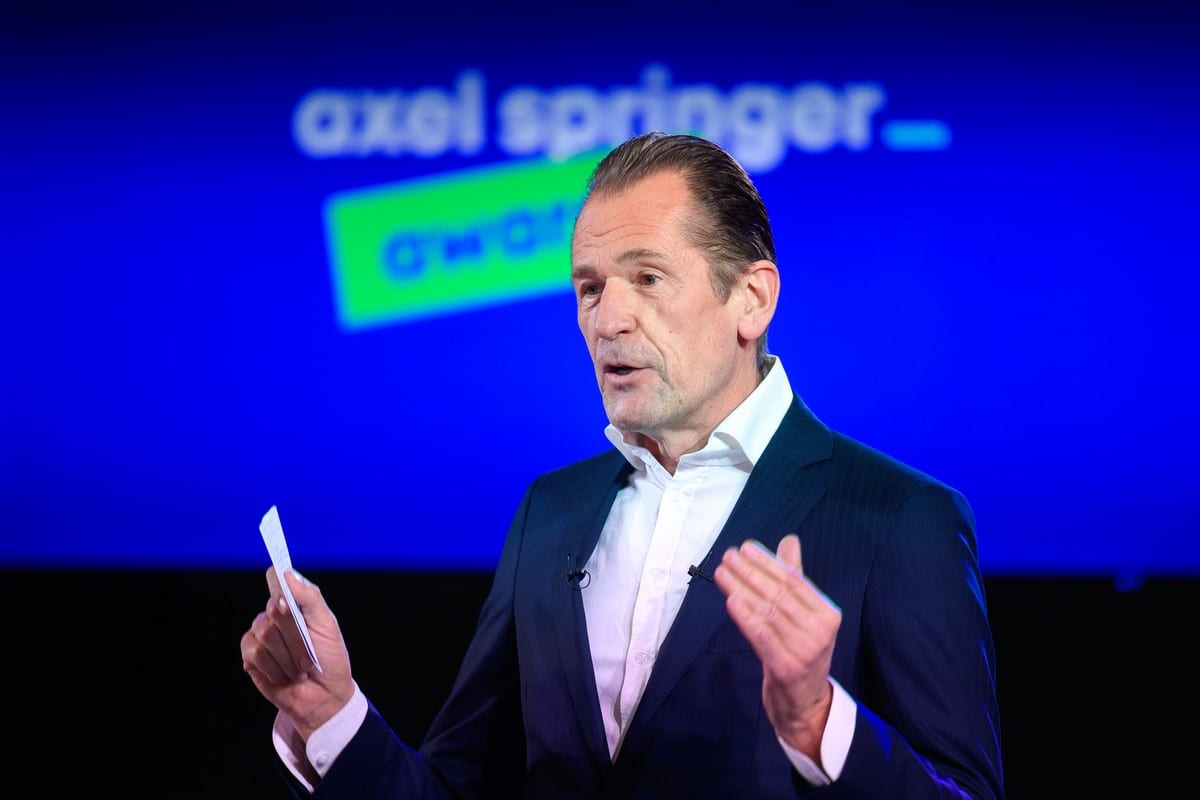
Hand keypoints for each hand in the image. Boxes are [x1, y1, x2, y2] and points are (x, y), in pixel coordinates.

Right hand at [240, 568, 354, 739]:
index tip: (288, 602)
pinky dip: (274, 669)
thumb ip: (309, 598)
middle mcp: (274, 615)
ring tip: (299, 669)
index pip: (276, 579)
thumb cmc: (330, 659)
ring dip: (288, 658)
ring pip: (265, 633)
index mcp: (294, 603)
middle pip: (274, 610)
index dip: (280, 588)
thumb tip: (286, 574)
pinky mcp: (250, 656)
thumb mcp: (327, 625)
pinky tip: (284, 676)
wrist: (324, 696)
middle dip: (296, 637)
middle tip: (309, 655)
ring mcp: (260, 635)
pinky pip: (255, 654)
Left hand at [713, 534, 841, 761]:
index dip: (768, 562)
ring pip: (767, 612)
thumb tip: (789, 541)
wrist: (804, 702)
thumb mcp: (804, 615)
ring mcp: (805, 651)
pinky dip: (745, 616)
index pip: (794, 581)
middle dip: (750, 572)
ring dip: (741, 589)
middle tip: (728, 556)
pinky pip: (762, 636)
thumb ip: (796, 578)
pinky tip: (731, 600)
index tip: (745, 548)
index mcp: (828, 614)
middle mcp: (820, 632)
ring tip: (722, 573)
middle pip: (779, 594)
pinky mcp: (786, 668)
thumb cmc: (800, 650)